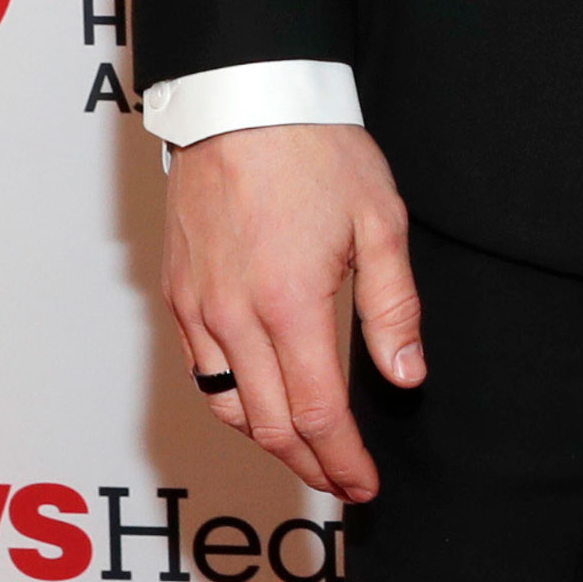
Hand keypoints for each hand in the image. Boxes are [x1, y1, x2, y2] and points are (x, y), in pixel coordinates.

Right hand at [161, 121, 423, 501]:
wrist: (243, 98)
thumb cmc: (316, 148)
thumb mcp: (380, 221)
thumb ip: (393, 307)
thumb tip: (405, 376)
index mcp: (290, 305)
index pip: (318, 415)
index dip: (343, 461)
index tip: (365, 484)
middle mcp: (233, 317)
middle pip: (269, 426)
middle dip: (310, 466)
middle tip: (343, 481)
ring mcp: (198, 308)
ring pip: (227, 407)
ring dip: (269, 441)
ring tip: (309, 452)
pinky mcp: (177, 293)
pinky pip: (201, 371)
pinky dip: (234, 401)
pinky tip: (263, 400)